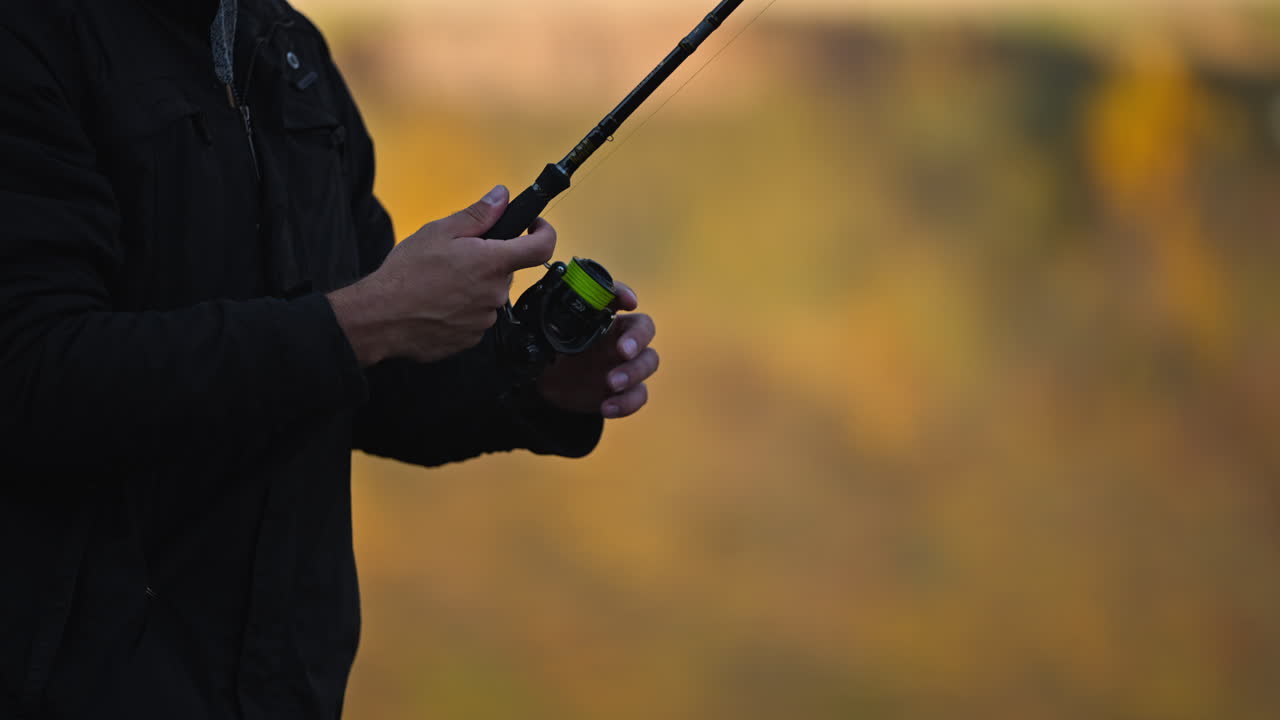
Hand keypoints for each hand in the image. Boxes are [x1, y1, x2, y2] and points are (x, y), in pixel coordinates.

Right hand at [327, 186, 554, 365]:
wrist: (381, 318)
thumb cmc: (407, 274)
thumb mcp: (441, 231)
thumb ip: (478, 214)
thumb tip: (501, 197)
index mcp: (493, 263)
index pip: (541, 247)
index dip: (545, 232)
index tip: (536, 226)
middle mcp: (495, 293)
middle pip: (506, 270)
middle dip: (488, 260)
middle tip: (456, 257)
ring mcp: (485, 319)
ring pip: (489, 294)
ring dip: (473, 286)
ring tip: (440, 283)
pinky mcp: (471, 338)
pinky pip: (475, 317)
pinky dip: (462, 309)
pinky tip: (437, 304)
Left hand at [535, 283, 657, 418]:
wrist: (546, 386)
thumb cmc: (550, 350)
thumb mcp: (546, 331)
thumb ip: (553, 315)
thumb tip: (553, 300)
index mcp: (602, 316)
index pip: (619, 298)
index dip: (625, 295)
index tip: (628, 302)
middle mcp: (619, 336)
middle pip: (645, 328)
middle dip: (637, 338)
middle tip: (623, 351)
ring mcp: (626, 363)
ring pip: (649, 360)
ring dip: (633, 372)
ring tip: (611, 383)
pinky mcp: (626, 390)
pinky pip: (639, 394)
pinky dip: (627, 402)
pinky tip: (606, 407)